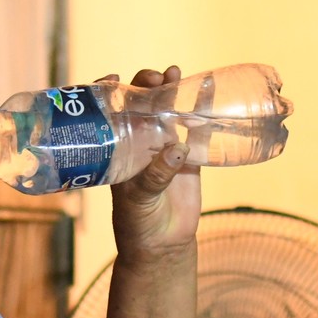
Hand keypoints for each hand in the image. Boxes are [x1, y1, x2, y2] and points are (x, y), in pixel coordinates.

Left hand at [108, 66, 201, 257]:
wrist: (163, 243)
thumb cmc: (137, 220)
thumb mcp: (140, 198)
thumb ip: (156, 175)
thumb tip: (176, 149)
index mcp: (118, 146)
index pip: (109, 111)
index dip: (109, 90)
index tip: (112, 77)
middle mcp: (139, 140)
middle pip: (141, 102)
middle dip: (146, 84)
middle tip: (155, 79)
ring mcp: (165, 144)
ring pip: (168, 108)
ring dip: (172, 89)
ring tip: (176, 73)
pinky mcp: (189, 153)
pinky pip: (196, 126)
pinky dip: (202, 108)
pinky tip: (208, 88)